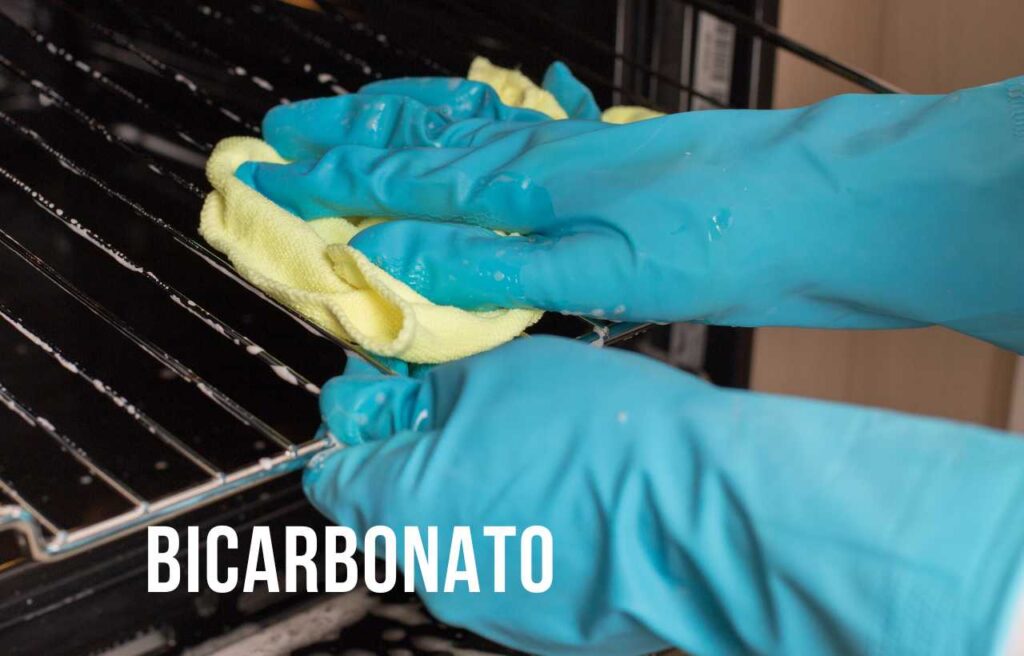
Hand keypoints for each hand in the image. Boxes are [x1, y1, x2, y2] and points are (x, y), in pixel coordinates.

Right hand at [239, 77, 1023, 349]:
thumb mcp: (602, 272)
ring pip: (465, 130)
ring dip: (399, 126)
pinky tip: (475, 117)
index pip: (403, 180)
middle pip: (423, 139)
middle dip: (346, 139)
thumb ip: (498, 263)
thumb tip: (402, 258)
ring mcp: (577, 152)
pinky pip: (514, 136)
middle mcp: (545, 156)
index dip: (327, 184)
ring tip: (351, 119)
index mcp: (532, 184)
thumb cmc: (728, 240)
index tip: (264, 175)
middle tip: (282, 132)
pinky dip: (474, 127)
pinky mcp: (607, 162)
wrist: (828, 211)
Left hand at [305, 336, 1023, 654]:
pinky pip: (512, 571)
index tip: (392, 404)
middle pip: (398, 507)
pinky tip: (577, 503)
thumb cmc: (600, 438)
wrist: (696, 511)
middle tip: (488, 418)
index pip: (332, 474)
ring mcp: (486, 606)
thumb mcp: (489, 375)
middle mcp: (430, 571)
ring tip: (548, 460)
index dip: (361, 429)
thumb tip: (369, 398)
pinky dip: (529, 539)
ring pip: (459, 540)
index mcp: (399, 504)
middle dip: (429, 461)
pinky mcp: (540, 628)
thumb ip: (412, 392)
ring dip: (483, 499)